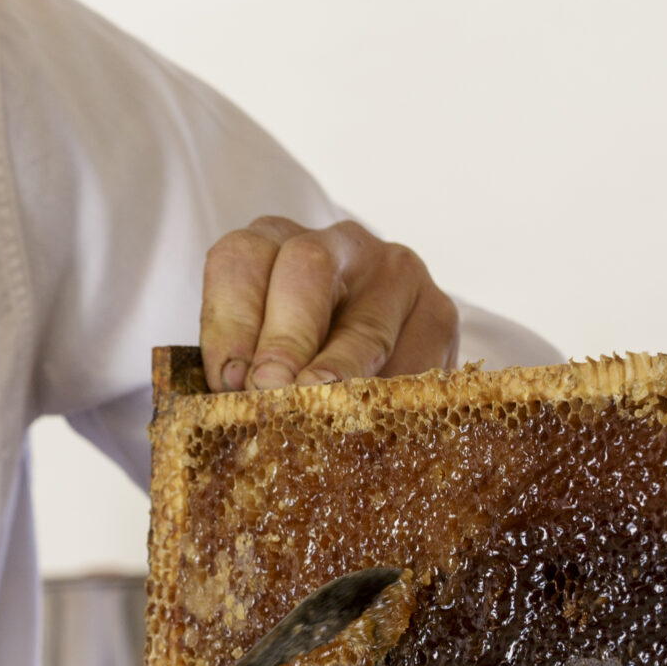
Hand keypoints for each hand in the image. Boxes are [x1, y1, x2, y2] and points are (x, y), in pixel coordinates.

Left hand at [199, 216, 459, 390]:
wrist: (378, 361)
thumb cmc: (293, 361)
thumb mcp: (256, 353)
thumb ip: (239, 373)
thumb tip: (227, 413)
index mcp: (271, 243)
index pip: (241, 260)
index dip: (230, 322)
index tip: (227, 380)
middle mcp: (336, 243)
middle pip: (306, 268)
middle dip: (285, 337)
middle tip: (270, 388)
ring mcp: (394, 271)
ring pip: (365, 323)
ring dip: (338, 372)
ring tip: (318, 409)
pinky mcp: (439, 312)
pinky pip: (417, 358)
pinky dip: (389, 397)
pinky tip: (369, 422)